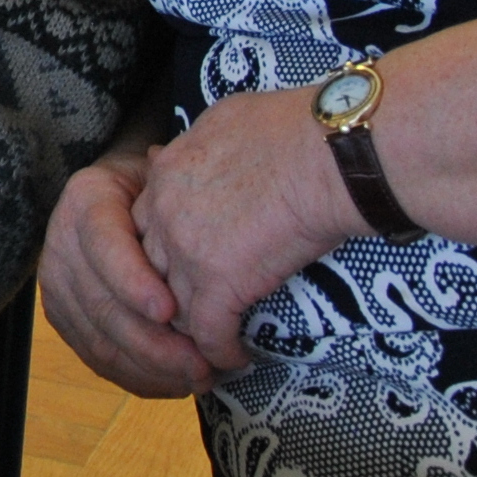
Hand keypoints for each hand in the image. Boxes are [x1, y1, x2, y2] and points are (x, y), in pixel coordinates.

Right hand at [38, 147, 215, 398]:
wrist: (117, 199)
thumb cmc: (153, 187)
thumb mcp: (165, 176)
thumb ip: (177, 193)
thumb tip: (200, 202)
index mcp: (86, 201)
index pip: (104, 246)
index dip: (133, 282)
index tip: (171, 311)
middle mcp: (60, 245)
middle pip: (102, 306)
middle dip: (154, 344)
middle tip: (203, 363)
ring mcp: (57, 287)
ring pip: (99, 342)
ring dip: (152, 369)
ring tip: (199, 378)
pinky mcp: (63, 319)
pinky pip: (98, 360)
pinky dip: (139, 379)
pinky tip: (176, 383)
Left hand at [129, 87, 360, 374]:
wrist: (327, 154)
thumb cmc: (299, 129)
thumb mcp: (233, 118)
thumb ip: (208, 142)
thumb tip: (208, 147)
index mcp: (170, 169)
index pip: (149, 219)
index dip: (168, 244)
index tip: (191, 261)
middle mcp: (166, 208)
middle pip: (151, 263)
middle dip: (170, 289)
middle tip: (194, 308)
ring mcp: (187, 248)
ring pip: (172, 302)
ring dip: (192, 327)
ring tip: (212, 342)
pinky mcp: (217, 283)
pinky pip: (207, 332)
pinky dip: (220, 351)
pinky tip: (236, 358)